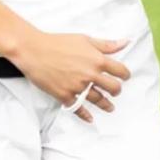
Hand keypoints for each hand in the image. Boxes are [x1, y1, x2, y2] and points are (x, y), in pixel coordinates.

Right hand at [7, 31, 130, 122]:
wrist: (34, 51)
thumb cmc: (59, 43)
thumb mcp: (86, 40)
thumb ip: (107, 45)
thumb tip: (125, 43)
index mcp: (98, 60)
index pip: (120, 71)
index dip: (125, 75)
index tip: (125, 77)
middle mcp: (90, 75)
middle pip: (112, 88)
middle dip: (116, 90)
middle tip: (116, 92)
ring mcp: (77, 87)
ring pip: (98, 99)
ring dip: (106, 105)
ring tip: (110, 107)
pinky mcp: (64, 95)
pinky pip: (78, 108)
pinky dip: (85, 115)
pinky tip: (90, 119)